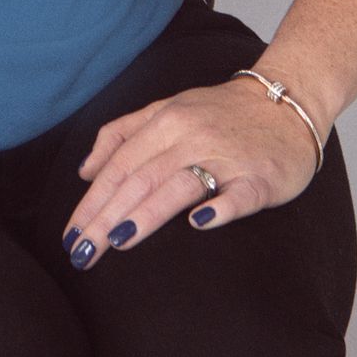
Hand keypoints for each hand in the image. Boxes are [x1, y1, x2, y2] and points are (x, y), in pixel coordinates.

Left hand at [64, 78, 319, 263]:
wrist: (286, 104)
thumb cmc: (220, 114)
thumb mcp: (166, 110)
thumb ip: (122, 134)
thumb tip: (84, 171)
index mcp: (165, 122)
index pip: (119, 167)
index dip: (92, 202)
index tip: (70, 237)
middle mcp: (191, 136)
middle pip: (140, 179)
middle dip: (106, 217)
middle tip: (82, 252)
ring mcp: (227, 157)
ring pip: (180, 185)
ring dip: (147, 213)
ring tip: (117, 241)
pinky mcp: (261, 177)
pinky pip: (239, 194)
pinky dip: (220, 208)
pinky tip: (198, 223)